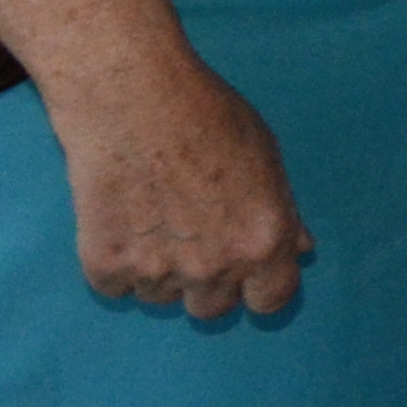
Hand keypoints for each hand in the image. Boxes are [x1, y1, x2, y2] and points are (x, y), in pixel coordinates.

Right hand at [54, 49, 309, 320]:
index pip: (272, 300)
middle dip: (206, 281)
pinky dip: (116, 262)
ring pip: (162, 296)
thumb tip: (300, 248)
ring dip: (158, 270)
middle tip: (191, 237)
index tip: (246, 273)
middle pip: (212, 307)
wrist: (131, 98)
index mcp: (264, 241)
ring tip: (152, 215)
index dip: (260, 285)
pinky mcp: (106, 266)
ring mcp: (158, 271)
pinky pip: (116, 286)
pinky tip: (120, 218)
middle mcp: (215, 266)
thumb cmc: (207, 116)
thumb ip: (283, 211)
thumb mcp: (267, 157)